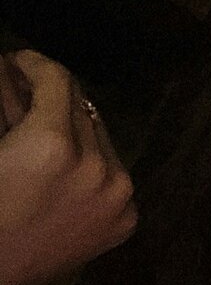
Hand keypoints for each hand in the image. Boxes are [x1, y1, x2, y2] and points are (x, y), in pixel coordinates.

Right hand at [0, 50, 136, 284]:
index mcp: (54, 143)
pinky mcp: (126, 221)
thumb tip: (14, 69)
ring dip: (73, 130)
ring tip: (44, 136)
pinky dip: (91, 167)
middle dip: (50, 96)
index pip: (57, 78)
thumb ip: (10, 102)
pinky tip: (64, 174)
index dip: (33, 63)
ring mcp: (118, 197)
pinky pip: (113, 176)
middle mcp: (96, 166)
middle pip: (81, 105)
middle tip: (24, 95)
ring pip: (101, 139)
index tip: (18, 64)